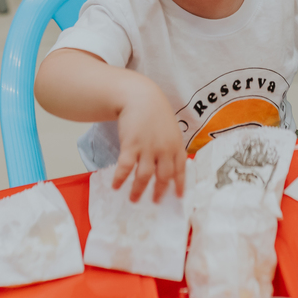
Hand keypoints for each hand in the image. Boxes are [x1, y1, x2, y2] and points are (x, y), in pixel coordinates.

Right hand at [113, 81, 186, 202]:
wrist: (140, 96)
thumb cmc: (155, 112)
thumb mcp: (170, 128)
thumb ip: (171, 146)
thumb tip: (169, 165)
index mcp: (176, 145)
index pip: (181, 169)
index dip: (180, 184)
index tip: (178, 197)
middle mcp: (164, 149)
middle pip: (163, 177)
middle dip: (159, 192)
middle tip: (154, 202)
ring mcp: (148, 148)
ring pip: (144, 176)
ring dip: (138, 190)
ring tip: (133, 199)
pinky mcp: (131, 145)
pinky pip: (126, 168)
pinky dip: (120, 179)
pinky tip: (116, 186)